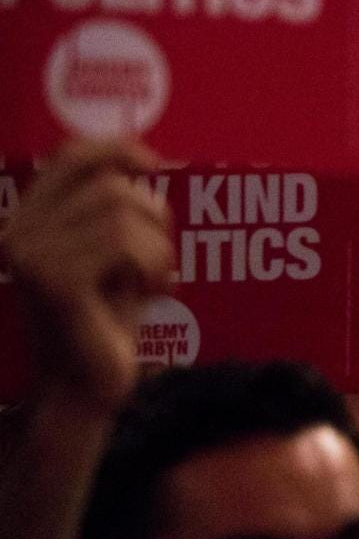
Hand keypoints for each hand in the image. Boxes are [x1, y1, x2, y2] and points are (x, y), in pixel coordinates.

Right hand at [1, 140, 172, 410]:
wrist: (83, 388)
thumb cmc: (105, 320)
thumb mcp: (110, 256)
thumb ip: (114, 213)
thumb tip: (146, 161)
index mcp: (27, 221)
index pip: (69, 157)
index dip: (115, 149)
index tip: (154, 164)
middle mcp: (18, 233)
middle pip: (109, 186)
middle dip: (153, 216)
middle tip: (159, 258)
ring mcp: (32, 257)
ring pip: (123, 212)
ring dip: (159, 246)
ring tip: (155, 279)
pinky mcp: (57, 282)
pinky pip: (126, 243)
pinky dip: (156, 263)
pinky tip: (154, 291)